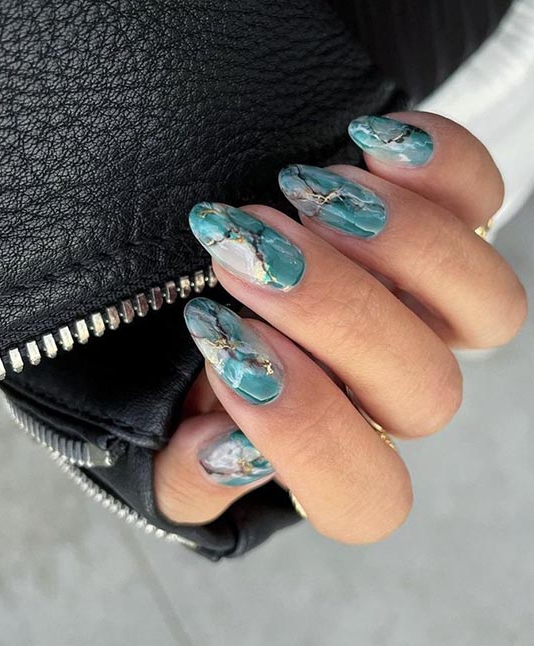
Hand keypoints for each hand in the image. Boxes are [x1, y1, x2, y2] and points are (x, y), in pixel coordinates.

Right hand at [154, 112, 526, 542]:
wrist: (219, 282)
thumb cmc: (186, 365)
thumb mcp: (164, 429)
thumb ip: (186, 473)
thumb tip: (223, 453)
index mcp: (334, 458)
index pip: (363, 494)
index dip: (303, 428)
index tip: (221, 341)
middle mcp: (394, 393)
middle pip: (426, 394)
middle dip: (334, 314)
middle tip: (250, 245)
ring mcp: (434, 318)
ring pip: (488, 308)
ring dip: (396, 245)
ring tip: (304, 190)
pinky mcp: (448, 234)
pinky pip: (483, 202)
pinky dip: (440, 168)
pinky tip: (368, 143)